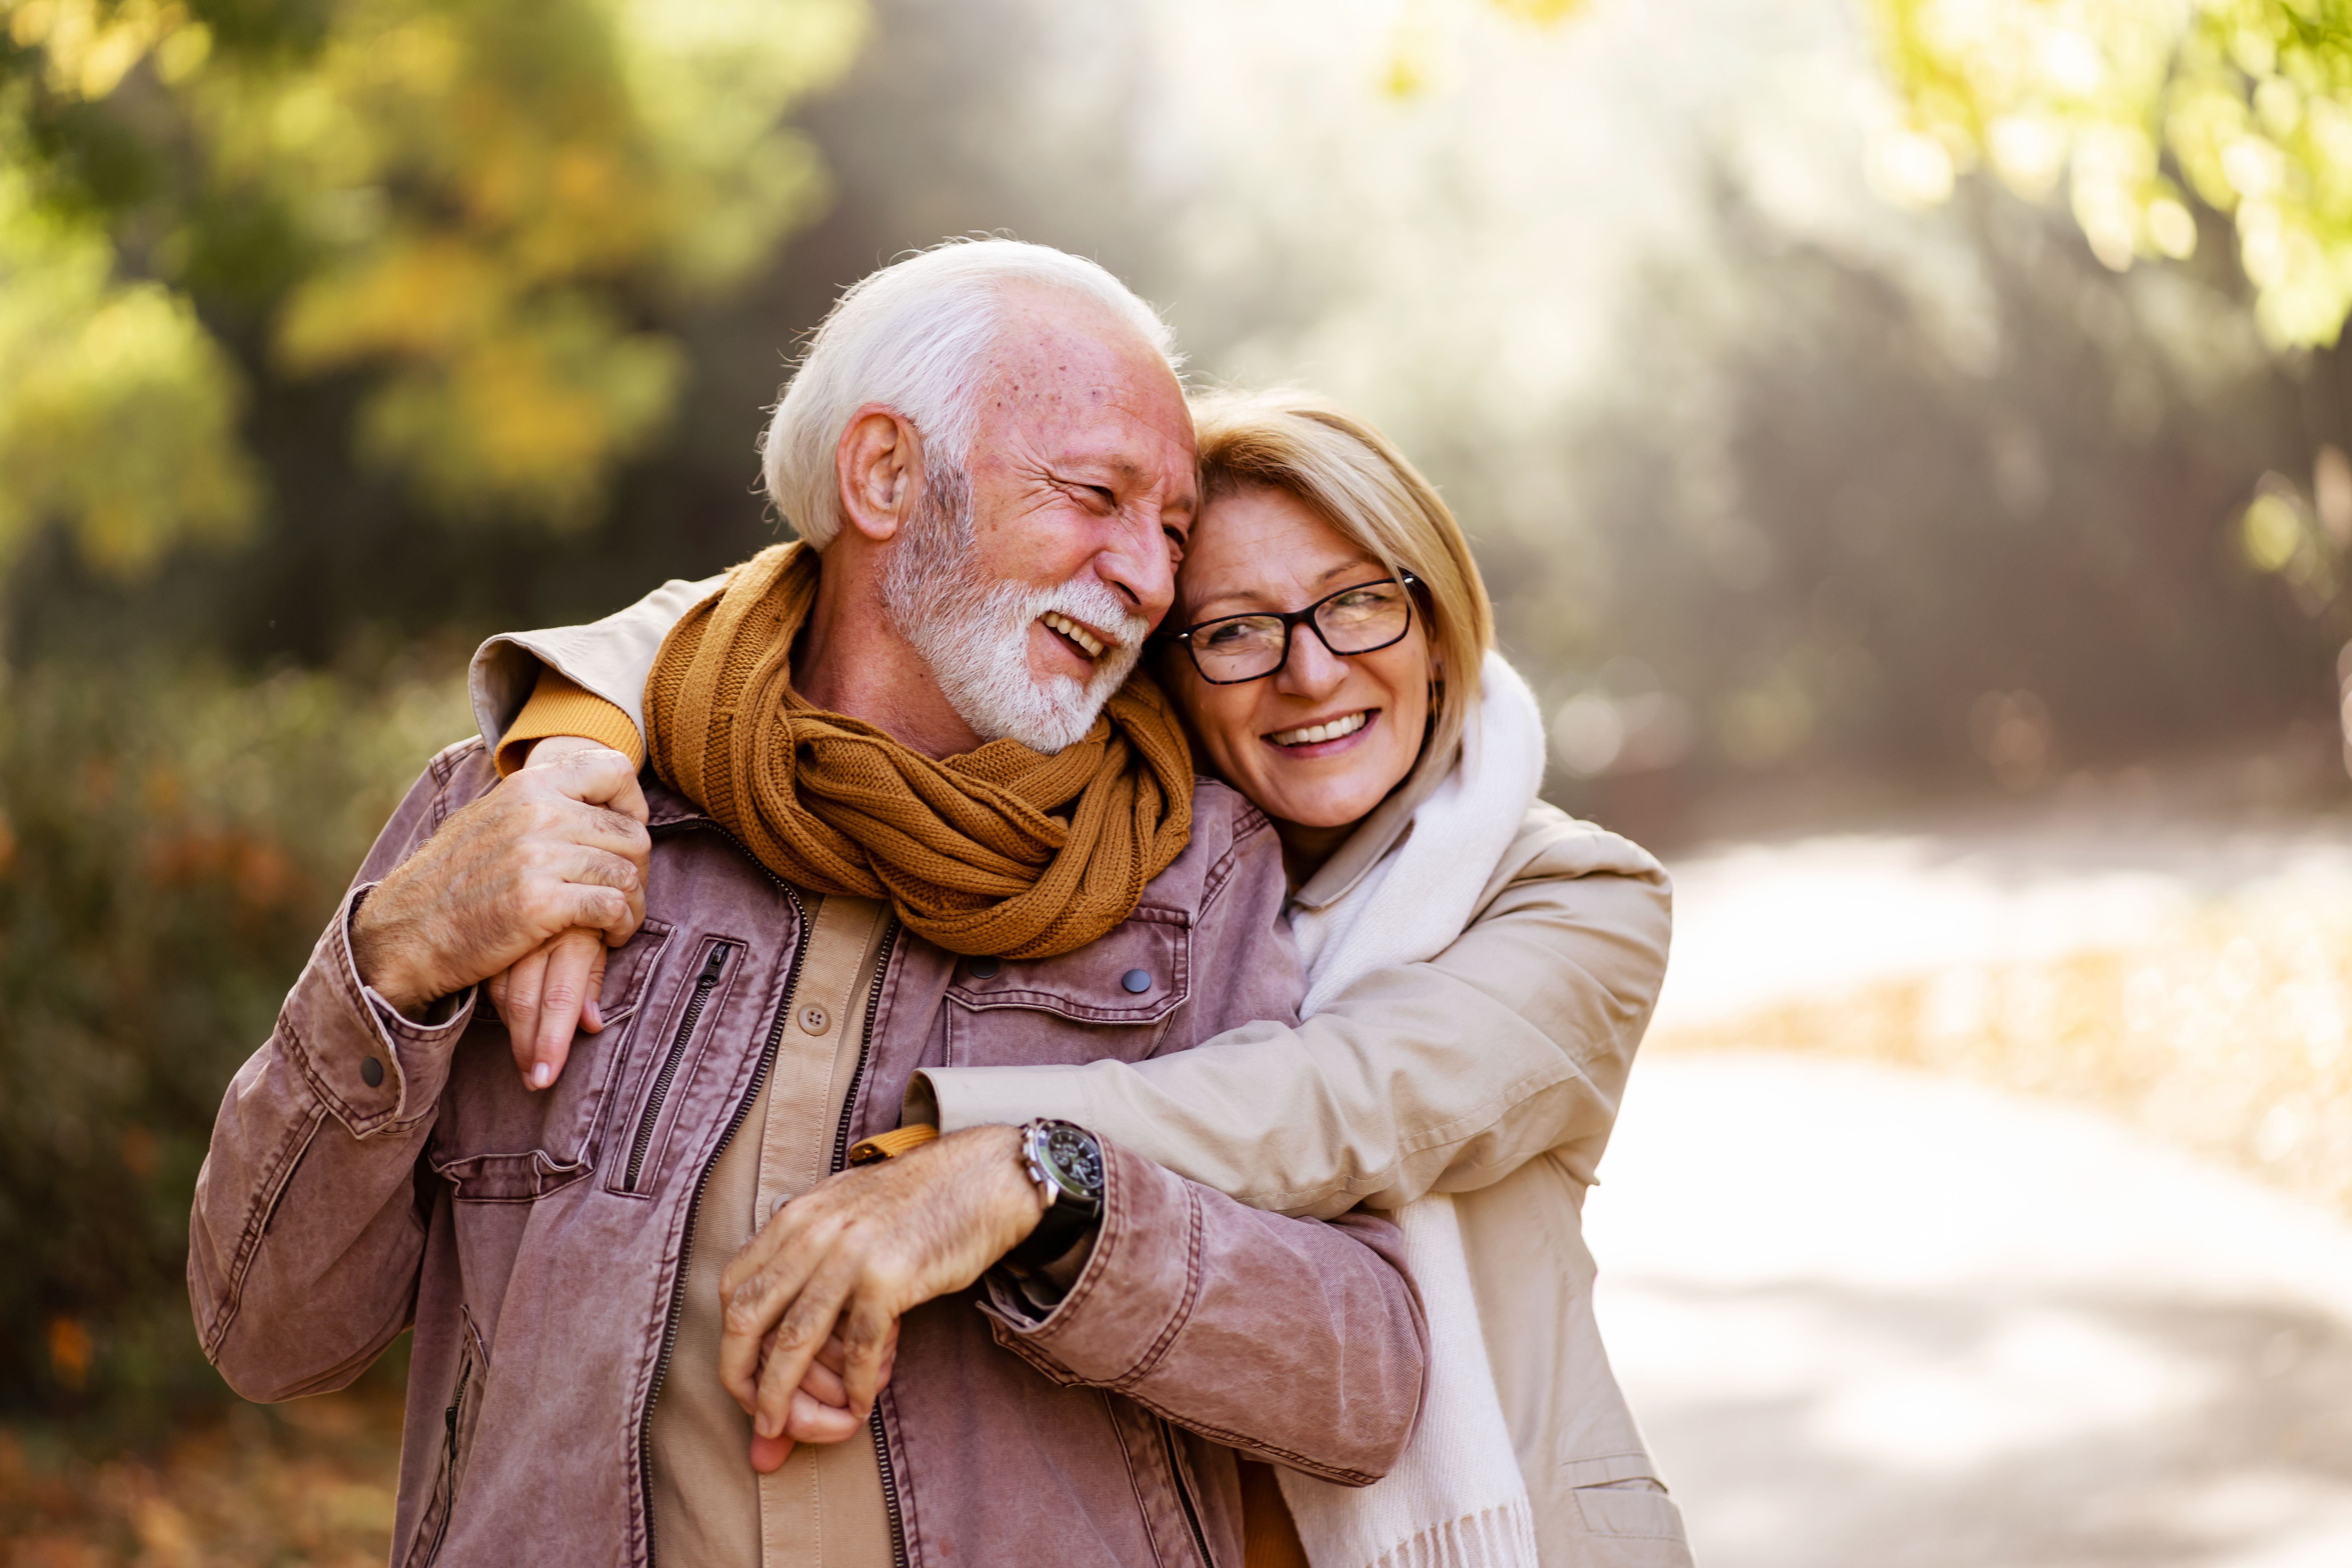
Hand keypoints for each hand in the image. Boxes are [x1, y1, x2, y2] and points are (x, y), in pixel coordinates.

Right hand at [481, 737, 643, 1088]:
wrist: (406, 933)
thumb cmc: (451, 882)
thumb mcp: (489, 819)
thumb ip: (537, 802)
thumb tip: (589, 795)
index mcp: (528, 786)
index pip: (615, 769)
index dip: (632, 805)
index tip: (622, 836)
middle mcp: (539, 813)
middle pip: (632, 832)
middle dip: (637, 868)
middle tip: (622, 892)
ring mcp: (540, 857)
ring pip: (628, 872)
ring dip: (634, 903)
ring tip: (619, 920)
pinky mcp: (542, 903)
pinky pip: (615, 906)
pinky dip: (622, 925)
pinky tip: (610, 935)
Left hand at [718, 1126, 1047, 1464]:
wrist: (983, 1176)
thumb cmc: (917, 1203)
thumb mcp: (847, 1215)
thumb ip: (812, 1262)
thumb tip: (783, 1330)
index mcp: (796, 1217)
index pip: (734, 1287)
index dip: (729, 1342)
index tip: (745, 1377)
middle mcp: (813, 1232)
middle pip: (748, 1317)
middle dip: (741, 1377)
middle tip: (759, 1417)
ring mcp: (850, 1254)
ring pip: (795, 1339)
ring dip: (784, 1395)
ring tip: (790, 1429)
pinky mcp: (889, 1277)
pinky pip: (857, 1347)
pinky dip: (853, 1386)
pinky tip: (858, 1405)